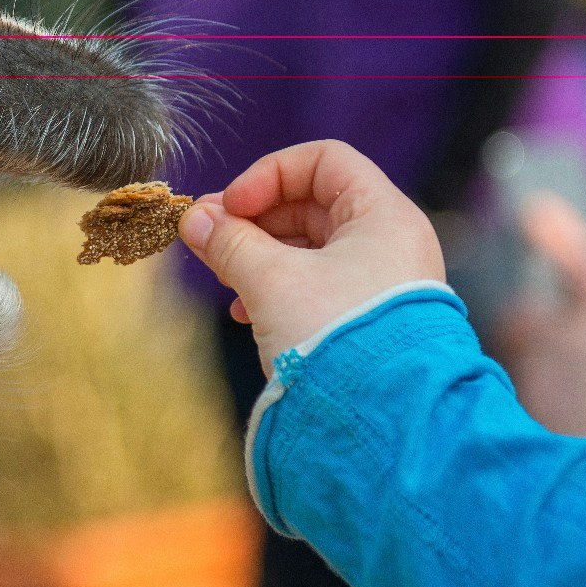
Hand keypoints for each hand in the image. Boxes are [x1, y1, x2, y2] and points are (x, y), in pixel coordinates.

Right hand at [178, 140, 445, 375]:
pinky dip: (279, 286)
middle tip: (208, 237)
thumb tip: (194, 220)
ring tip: (224, 276)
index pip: (323, 161)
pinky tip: (247, 311)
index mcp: (383, 216)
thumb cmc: (337, 338)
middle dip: (255, 219)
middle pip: (314, 204)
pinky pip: (319, 285)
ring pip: (312, 248)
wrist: (386, 425)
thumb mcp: (271, 281)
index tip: (231, 206)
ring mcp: (383, 284)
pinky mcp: (369, 320)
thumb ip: (228, 243)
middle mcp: (391, 243)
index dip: (269, 174)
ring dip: (261, 254)